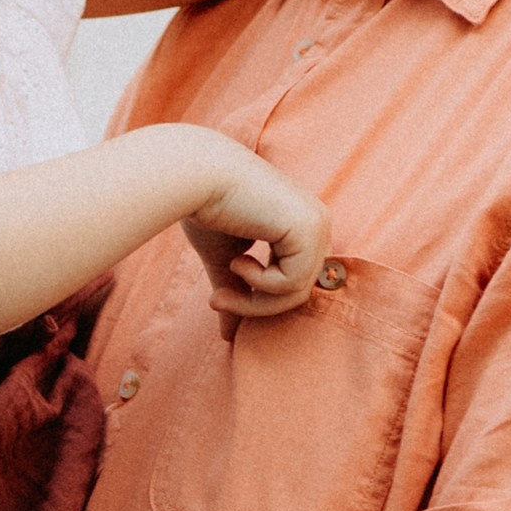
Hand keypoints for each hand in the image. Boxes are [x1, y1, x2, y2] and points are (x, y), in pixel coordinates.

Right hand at [176, 134, 330, 322]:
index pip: (295, 281)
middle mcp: (316, 222)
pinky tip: (238, 259)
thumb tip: (229, 336)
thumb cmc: (204, 206)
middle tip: (216, 302)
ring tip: (220, 289)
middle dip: (256, 307)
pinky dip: (260, 283)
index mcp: (301, 224)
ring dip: (254, 302)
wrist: (193, 174)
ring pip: (297, 293)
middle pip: (299, 291)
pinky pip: (291, 283)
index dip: (261, 301)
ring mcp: (316, 223)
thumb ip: (235, 291)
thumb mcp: (223, 257)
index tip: (220, 301)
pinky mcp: (307, 228)